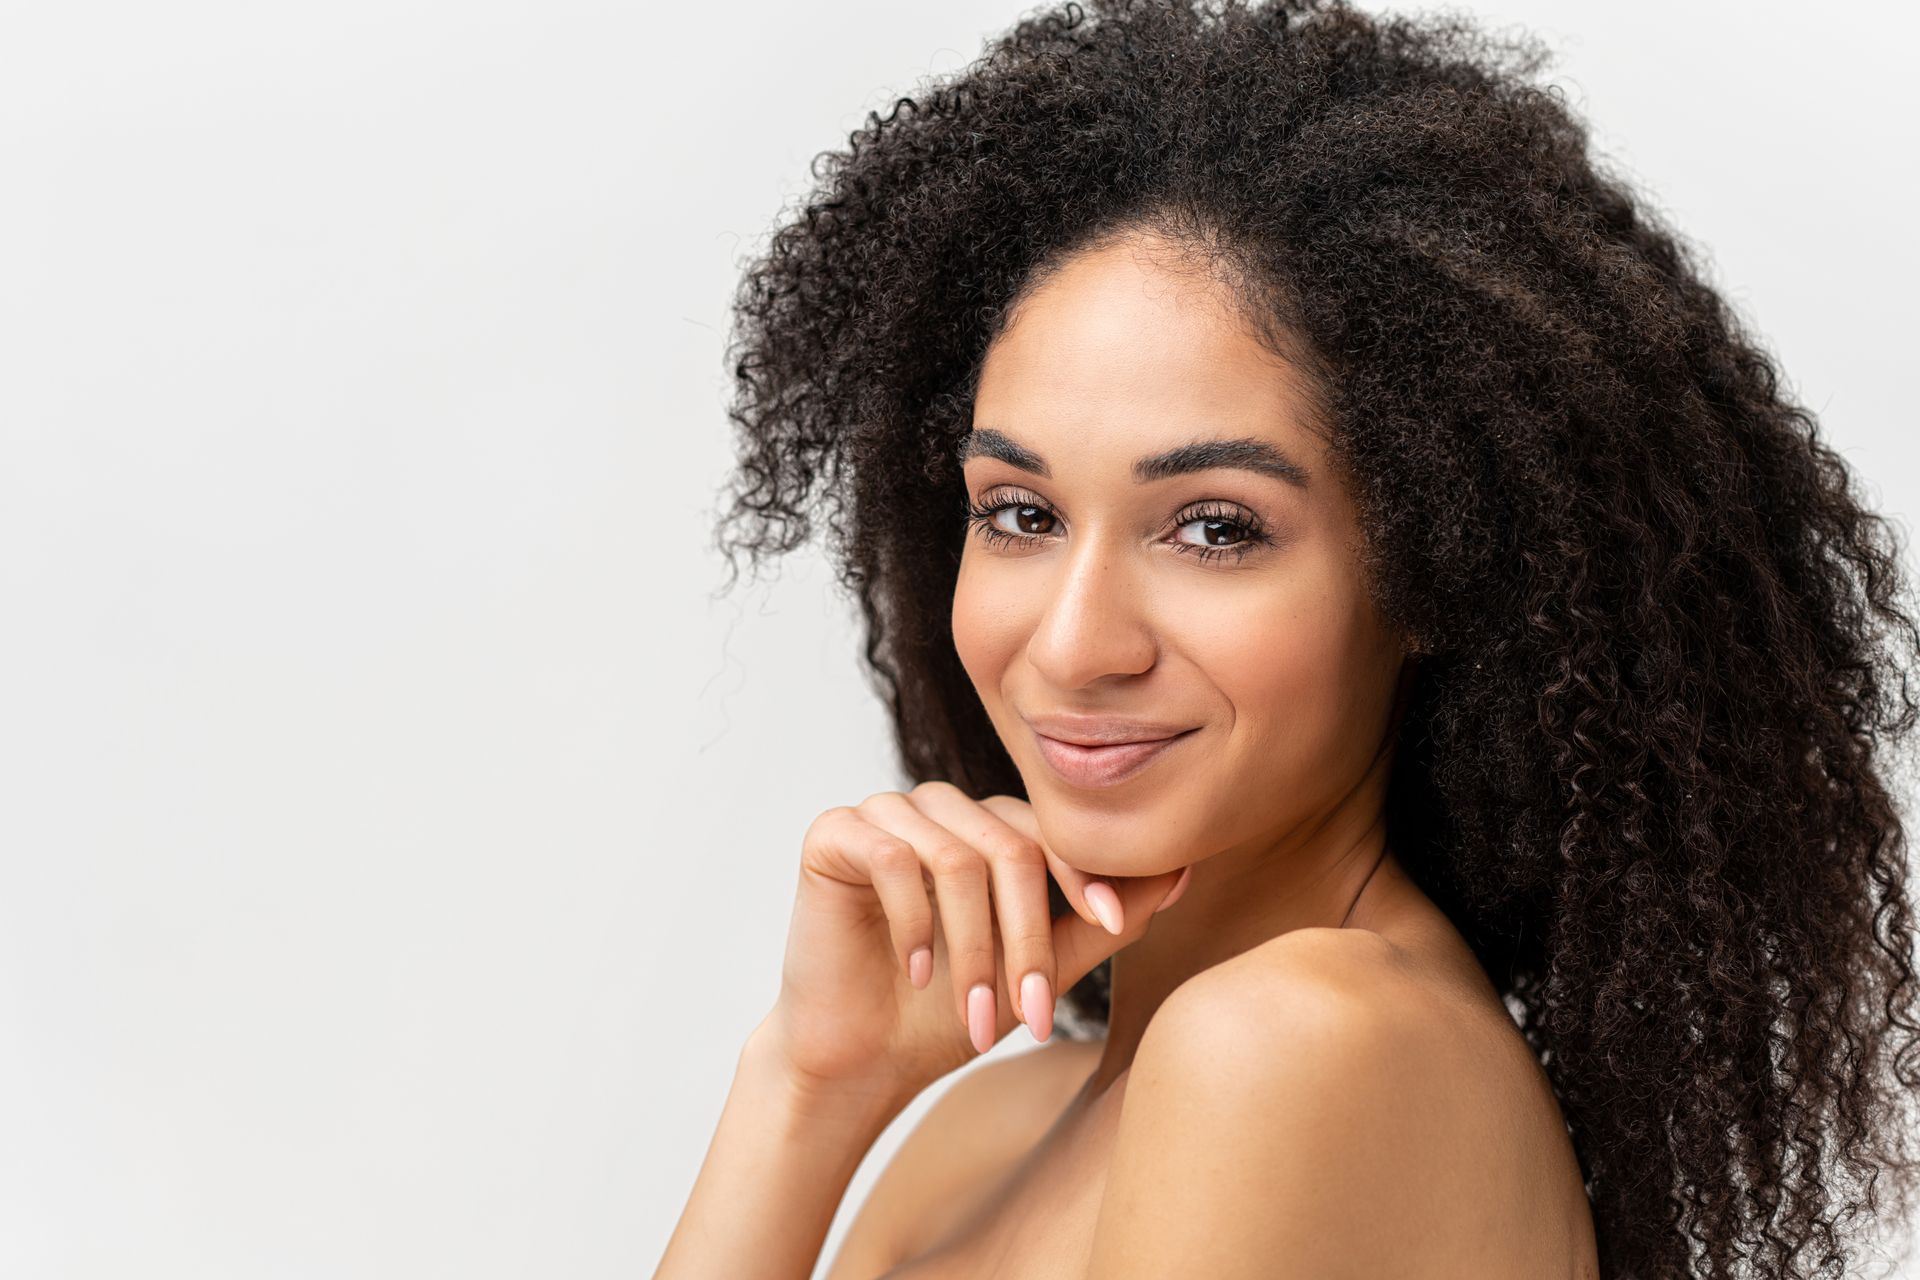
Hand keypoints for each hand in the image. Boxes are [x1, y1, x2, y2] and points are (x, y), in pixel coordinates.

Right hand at [758, 782, 1190, 1109]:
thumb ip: (1104, 921)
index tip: (1113, 920)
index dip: (1084, 873)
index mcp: (989, 826)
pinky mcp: (834, 832)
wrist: (862, 1057)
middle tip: (1030, 1015)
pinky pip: (892, 858)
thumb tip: (1184, 871)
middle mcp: (940, 808)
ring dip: (974, 950)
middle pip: (1009, 848)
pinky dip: (914, 924)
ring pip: (957, 860)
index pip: (1050, 830)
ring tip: (976, 1014)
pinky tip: (917, 972)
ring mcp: (885, 813)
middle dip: (1026, 940)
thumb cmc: (949, 1013)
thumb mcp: (1043, 967)